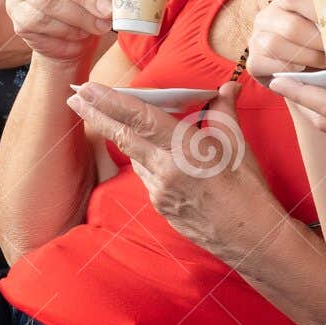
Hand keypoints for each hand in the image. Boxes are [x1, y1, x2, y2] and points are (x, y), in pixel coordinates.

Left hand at [67, 81, 272, 261]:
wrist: (250, 237)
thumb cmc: (248, 189)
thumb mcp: (238, 144)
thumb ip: (224, 111)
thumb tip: (228, 87)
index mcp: (184, 148)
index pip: (138, 118)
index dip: (110, 101)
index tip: (88, 88)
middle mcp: (165, 170)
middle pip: (122, 136)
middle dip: (96, 114)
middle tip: (75, 97)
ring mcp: (159, 191)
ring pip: (135, 157)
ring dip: (124, 138)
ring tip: (116, 120)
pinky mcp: (161, 207)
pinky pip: (148, 177)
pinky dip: (147, 161)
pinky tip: (158, 157)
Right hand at [245, 0, 325, 78]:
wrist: (302, 69)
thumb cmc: (320, 43)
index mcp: (285, 0)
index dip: (319, 11)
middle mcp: (266, 16)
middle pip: (291, 27)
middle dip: (318, 42)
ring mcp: (256, 39)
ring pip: (275, 45)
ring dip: (306, 57)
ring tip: (324, 62)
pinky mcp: (253, 62)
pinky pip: (267, 65)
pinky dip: (290, 70)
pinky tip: (304, 71)